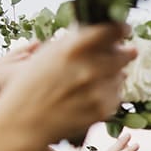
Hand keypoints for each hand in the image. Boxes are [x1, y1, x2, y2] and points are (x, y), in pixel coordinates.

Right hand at [0, 25, 135, 148]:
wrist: (25, 121)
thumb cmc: (32, 83)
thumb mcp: (49, 52)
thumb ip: (75, 40)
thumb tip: (99, 30)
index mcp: (74, 48)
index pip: (112, 30)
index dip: (121, 29)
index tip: (124, 29)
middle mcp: (89, 68)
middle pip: (123, 54)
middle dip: (124, 52)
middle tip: (125, 52)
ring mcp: (98, 91)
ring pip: (121, 75)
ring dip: (114, 73)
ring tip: (93, 78)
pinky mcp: (102, 110)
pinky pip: (116, 95)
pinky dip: (108, 92)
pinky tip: (91, 94)